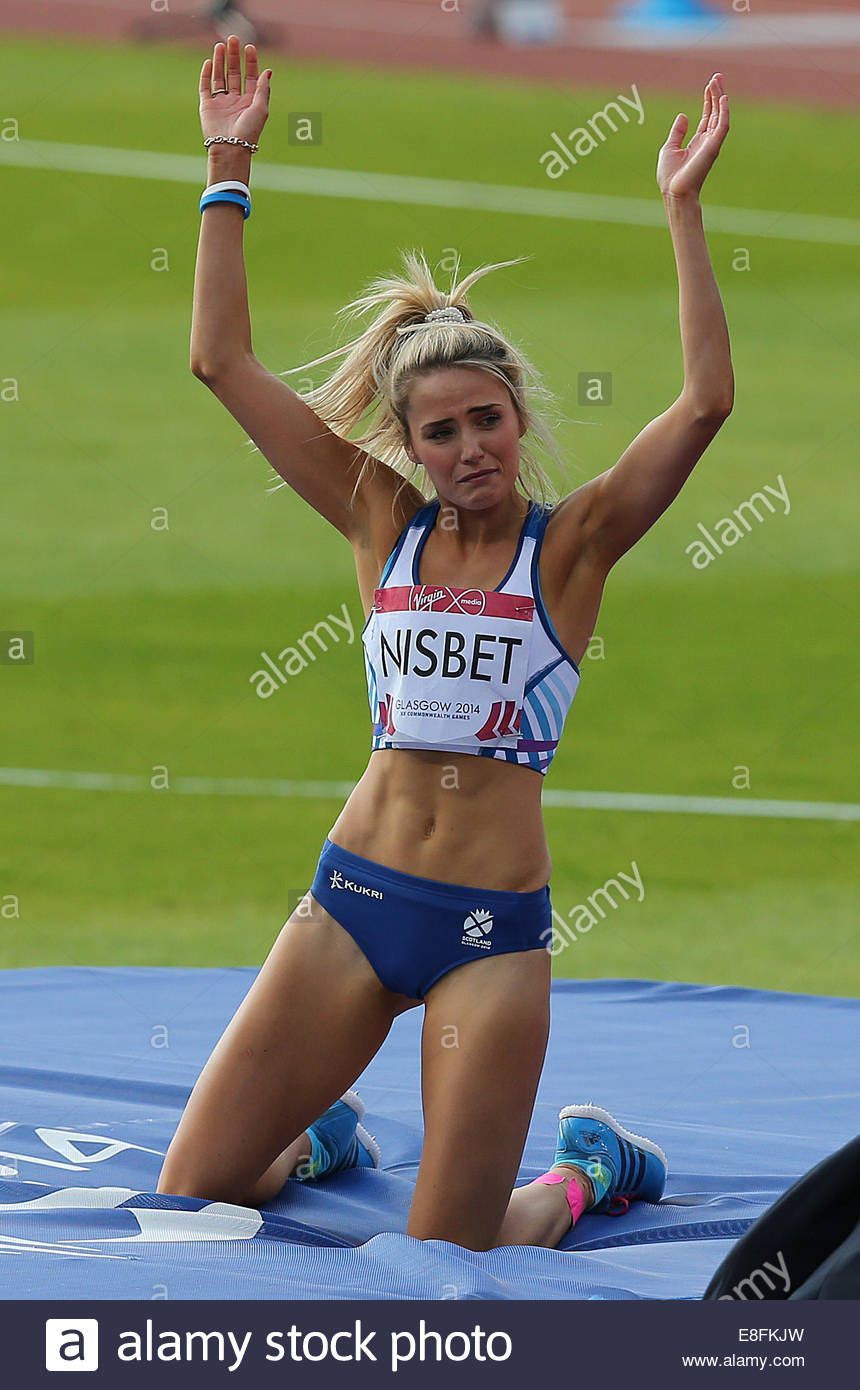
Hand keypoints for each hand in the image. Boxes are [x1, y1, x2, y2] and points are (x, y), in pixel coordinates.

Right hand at [199, 35, 270, 148]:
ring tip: (220, 45)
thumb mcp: (260, 109)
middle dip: (234, 57)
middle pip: (234, 73)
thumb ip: (263, 89)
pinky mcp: (207, 106)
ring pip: (220, 77)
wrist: (230, 148)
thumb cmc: (249, 132)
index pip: (250, 77)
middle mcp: (235, 101)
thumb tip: (268, 70)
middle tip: (233, 39)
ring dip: (220, 61)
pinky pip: (206, 86)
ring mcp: (221, 103)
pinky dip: (207, 74)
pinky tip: (209, 62)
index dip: (250, 62)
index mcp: (250, 102)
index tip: (249, 48)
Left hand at [656, 73, 728, 201]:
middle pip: (715, 112)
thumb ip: (677, 132)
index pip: (707, 116)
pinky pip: (722, 126)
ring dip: (720, 98)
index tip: (709, 84)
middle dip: (716, 94)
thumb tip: (683, 116)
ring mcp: (712, 144)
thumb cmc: (670, 176)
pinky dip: (724, 112)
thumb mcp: (670, 148)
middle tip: (717, 76)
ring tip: (717, 81)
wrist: (674, 192)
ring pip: (720, 116)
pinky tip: (723, 98)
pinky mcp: (713, 147)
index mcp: (698, 141)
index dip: (708, 100)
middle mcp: (707, 141)